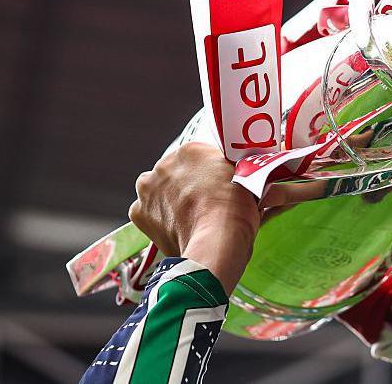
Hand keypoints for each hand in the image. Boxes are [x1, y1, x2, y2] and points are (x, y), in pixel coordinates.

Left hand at [129, 142, 259, 294]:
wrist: (216, 242)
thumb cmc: (235, 212)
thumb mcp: (247, 183)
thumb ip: (239, 175)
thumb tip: (252, 183)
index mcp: (191, 150)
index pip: (198, 158)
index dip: (208, 174)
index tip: (215, 186)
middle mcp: (165, 164)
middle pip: (175, 173)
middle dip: (185, 186)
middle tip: (203, 204)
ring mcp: (148, 188)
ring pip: (157, 191)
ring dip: (168, 200)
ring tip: (188, 218)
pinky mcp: (139, 212)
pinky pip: (147, 213)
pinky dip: (158, 220)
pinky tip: (175, 228)